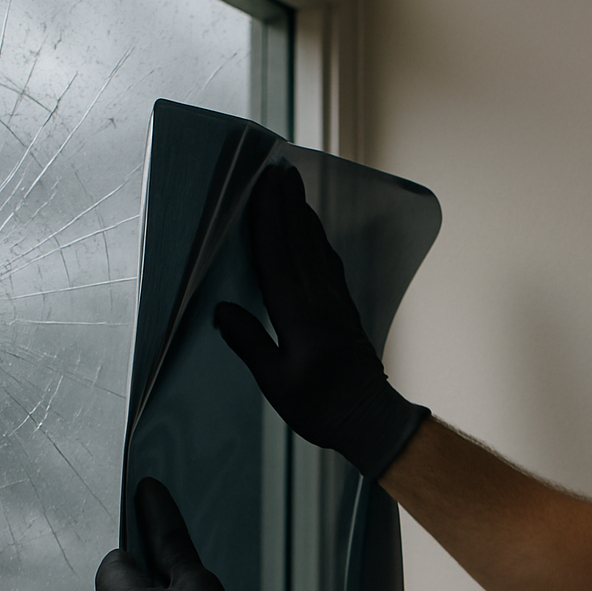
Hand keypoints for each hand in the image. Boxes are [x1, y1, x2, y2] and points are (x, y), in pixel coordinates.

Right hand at [214, 163, 428, 479]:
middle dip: (287, 205)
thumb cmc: (320, 407)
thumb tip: (222, 311)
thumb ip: (250, 344)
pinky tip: (315, 234)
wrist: (369, 419)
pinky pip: (330, 266)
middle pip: (299, 244)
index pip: (278, 258)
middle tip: (280, 171)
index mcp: (298, 317)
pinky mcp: (346, 313)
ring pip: (317, 251)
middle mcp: (319, 302)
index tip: (263, 187)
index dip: (268, 220)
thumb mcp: (276, 383)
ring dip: (304, 217)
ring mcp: (336, 305)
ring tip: (295, 190)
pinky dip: (319, 242)